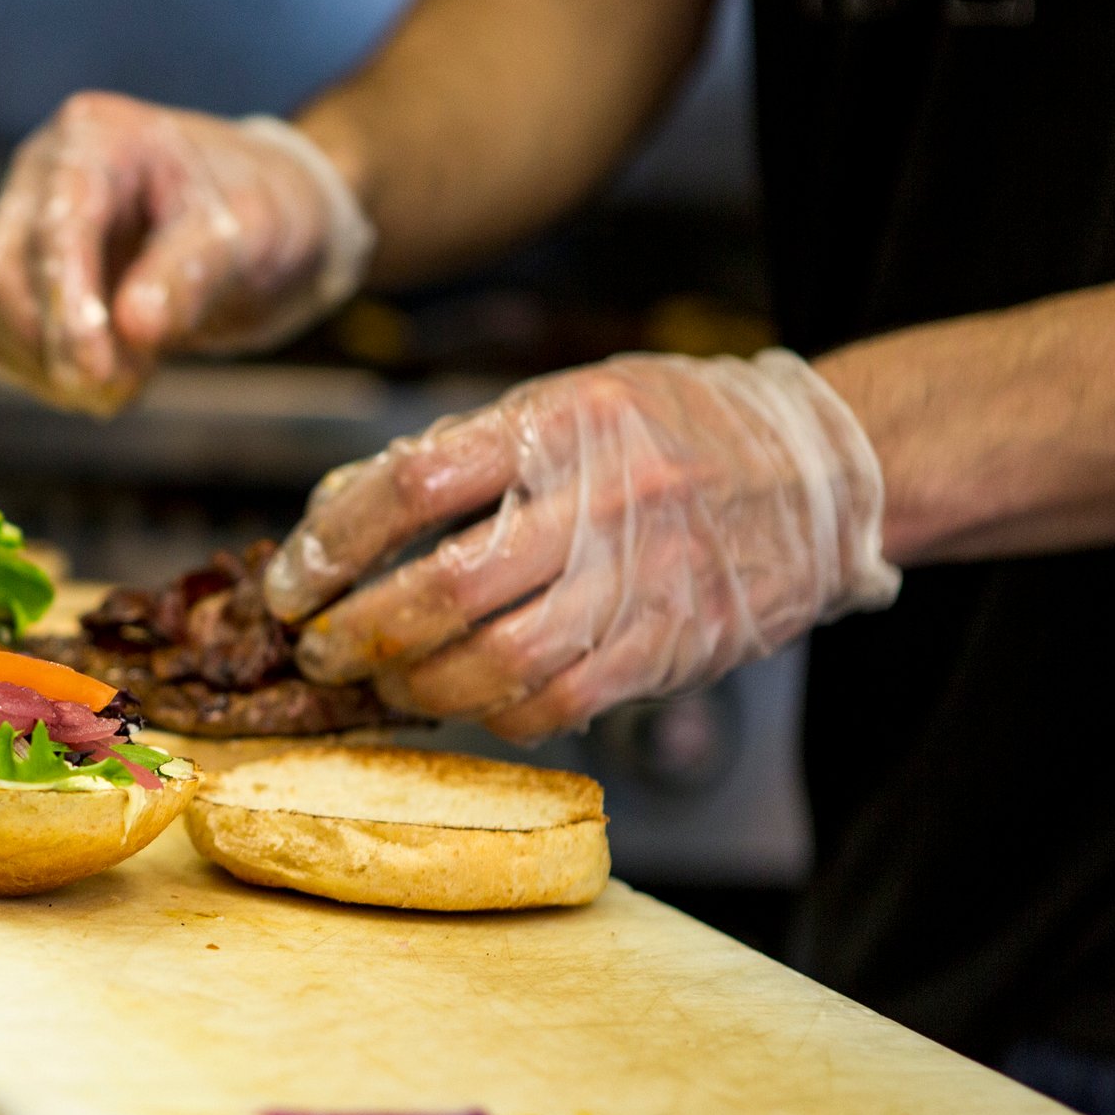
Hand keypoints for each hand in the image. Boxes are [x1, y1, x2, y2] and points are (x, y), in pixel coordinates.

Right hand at [0, 91, 374, 415]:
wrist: (261, 229)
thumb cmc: (260, 214)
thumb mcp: (249, 234)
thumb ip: (192, 274)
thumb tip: (133, 326)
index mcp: (95, 139)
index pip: (57, 226)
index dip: (65, 306)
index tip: (92, 372)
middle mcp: (43, 174)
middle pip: (0, 272)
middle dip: (53, 345)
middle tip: (121, 393)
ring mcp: (25, 227)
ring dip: (50, 370)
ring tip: (131, 385)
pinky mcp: (25, 281)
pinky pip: (6, 342)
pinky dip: (50, 377)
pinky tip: (113, 381)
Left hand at [262, 349, 900, 741]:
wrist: (823, 469)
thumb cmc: (669, 429)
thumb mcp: (565, 402)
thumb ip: (460, 453)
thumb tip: (340, 515)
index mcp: (560, 422)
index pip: (411, 484)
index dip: (330, 543)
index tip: (290, 579)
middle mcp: (602, 499)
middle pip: (444, 588)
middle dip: (358, 632)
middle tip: (318, 649)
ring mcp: (641, 580)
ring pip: (496, 664)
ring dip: (416, 687)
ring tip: (382, 683)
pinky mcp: (669, 647)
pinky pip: (556, 703)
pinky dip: (492, 712)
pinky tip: (467, 699)